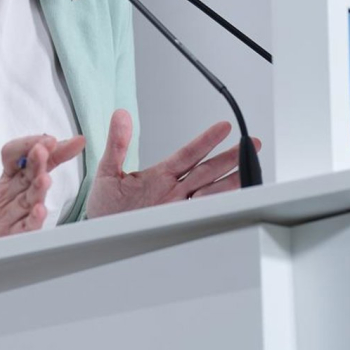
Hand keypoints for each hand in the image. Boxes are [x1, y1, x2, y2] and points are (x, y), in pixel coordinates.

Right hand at [0, 133, 85, 240]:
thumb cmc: (7, 205)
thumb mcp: (25, 178)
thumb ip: (52, 158)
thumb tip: (77, 142)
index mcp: (11, 177)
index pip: (15, 155)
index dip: (30, 145)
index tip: (51, 140)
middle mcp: (10, 193)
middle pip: (23, 175)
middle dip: (34, 161)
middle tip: (42, 150)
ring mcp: (9, 214)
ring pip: (25, 200)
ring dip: (35, 188)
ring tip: (44, 179)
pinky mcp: (11, 236)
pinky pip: (23, 228)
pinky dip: (31, 219)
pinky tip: (40, 211)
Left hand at [84, 109, 259, 218]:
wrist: (97, 235)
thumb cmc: (104, 207)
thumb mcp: (107, 171)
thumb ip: (117, 143)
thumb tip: (121, 115)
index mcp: (160, 175)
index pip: (188, 154)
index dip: (206, 141)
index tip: (224, 127)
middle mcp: (173, 191)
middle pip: (207, 171)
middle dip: (230, 158)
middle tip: (252, 144)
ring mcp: (176, 208)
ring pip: (209, 191)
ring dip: (230, 180)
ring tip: (249, 168)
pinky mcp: (174, 224)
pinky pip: (199, 214)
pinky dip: (214, 207)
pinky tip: (228, 198)